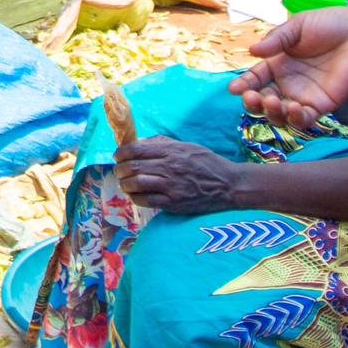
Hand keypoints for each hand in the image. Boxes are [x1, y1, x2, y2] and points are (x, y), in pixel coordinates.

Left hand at [115, 138, 248, 215]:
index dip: (121, 153)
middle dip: (120, 170)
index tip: (117, 156)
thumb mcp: (187, 146)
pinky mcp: (174, 203)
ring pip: (136, 184)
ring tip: (125, 184)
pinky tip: (136, 195)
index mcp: (172, 151)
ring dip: (125, 184)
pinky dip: (136, 198)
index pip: (136, 150)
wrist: (229, 184)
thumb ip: (163, 144)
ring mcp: (171, 186)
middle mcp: (169, 167)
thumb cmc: (208, 163)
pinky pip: (146, 200)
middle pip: (133, 167)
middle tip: (119, 172)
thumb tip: (140, 144)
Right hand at [229, 4, 347, 128]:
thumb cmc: (331, 24)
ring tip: (272, 101)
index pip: (256, 79)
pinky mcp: (323, 105)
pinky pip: (305, 120)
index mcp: (280, 63)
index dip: (244, 84)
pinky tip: (292, 108)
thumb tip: (251, 51)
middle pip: (264, 101)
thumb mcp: (298, 26)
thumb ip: (276, 40)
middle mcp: (290, 83)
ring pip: (281, 115)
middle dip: (254, 103)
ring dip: (271, 113)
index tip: (234, 89)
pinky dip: (295, 119)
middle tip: (252, 97)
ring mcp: (305, 96)